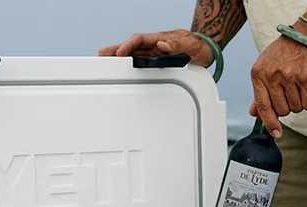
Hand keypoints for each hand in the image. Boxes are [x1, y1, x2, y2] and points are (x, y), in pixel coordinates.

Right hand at [98, 29, 213, 67]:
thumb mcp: (192, 45)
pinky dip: (127, 63)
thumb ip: (178, 45)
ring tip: (103, 61)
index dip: (128, 45)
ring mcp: (154, 53)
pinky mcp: (155, 60)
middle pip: (131, 46)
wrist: (206, 50)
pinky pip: (139, 61)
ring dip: (117, 57)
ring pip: (132, 54)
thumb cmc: (199, 46)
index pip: (140, 40)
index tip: (119, 52)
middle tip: (100, 55)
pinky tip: (119, 68)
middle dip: (115, 49)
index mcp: (160, 39)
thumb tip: (162, 46)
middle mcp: (154, 45)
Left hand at [248, 31, 306, 137]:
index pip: (262, 106)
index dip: (269, 122)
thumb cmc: (284, 53)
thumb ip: (259, 92)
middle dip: (287, 107)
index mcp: (258, 74)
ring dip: (298, 102)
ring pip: (295, 108)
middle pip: (281, 110)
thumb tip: (254, 114)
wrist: (305, 36)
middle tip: (289, 93)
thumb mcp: (265, 68)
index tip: (275, 133)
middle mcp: (272, 76)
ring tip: (298, 87)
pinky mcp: (305, 79)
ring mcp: (289, 78)